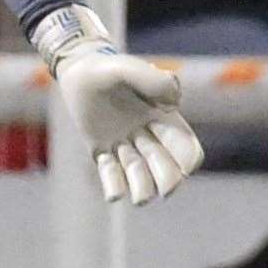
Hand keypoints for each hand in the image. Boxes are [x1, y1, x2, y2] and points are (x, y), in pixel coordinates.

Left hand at [33, 5, 203, 204]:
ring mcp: (124, 145)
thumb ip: (152, 80)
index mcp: (163, 118)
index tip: (185, 169)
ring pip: (140, 176)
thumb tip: (173, 105)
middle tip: (163, 191)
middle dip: (169, 182)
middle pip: (167, 169)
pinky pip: (110, 174)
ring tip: (138, 199)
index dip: (189, 161)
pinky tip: (113, 196)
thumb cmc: (108, 68)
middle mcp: (147, 135)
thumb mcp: (128, 68)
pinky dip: (114, 186)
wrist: (78, 69)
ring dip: (143, 189)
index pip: (186, 148)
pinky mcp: (101, 150)